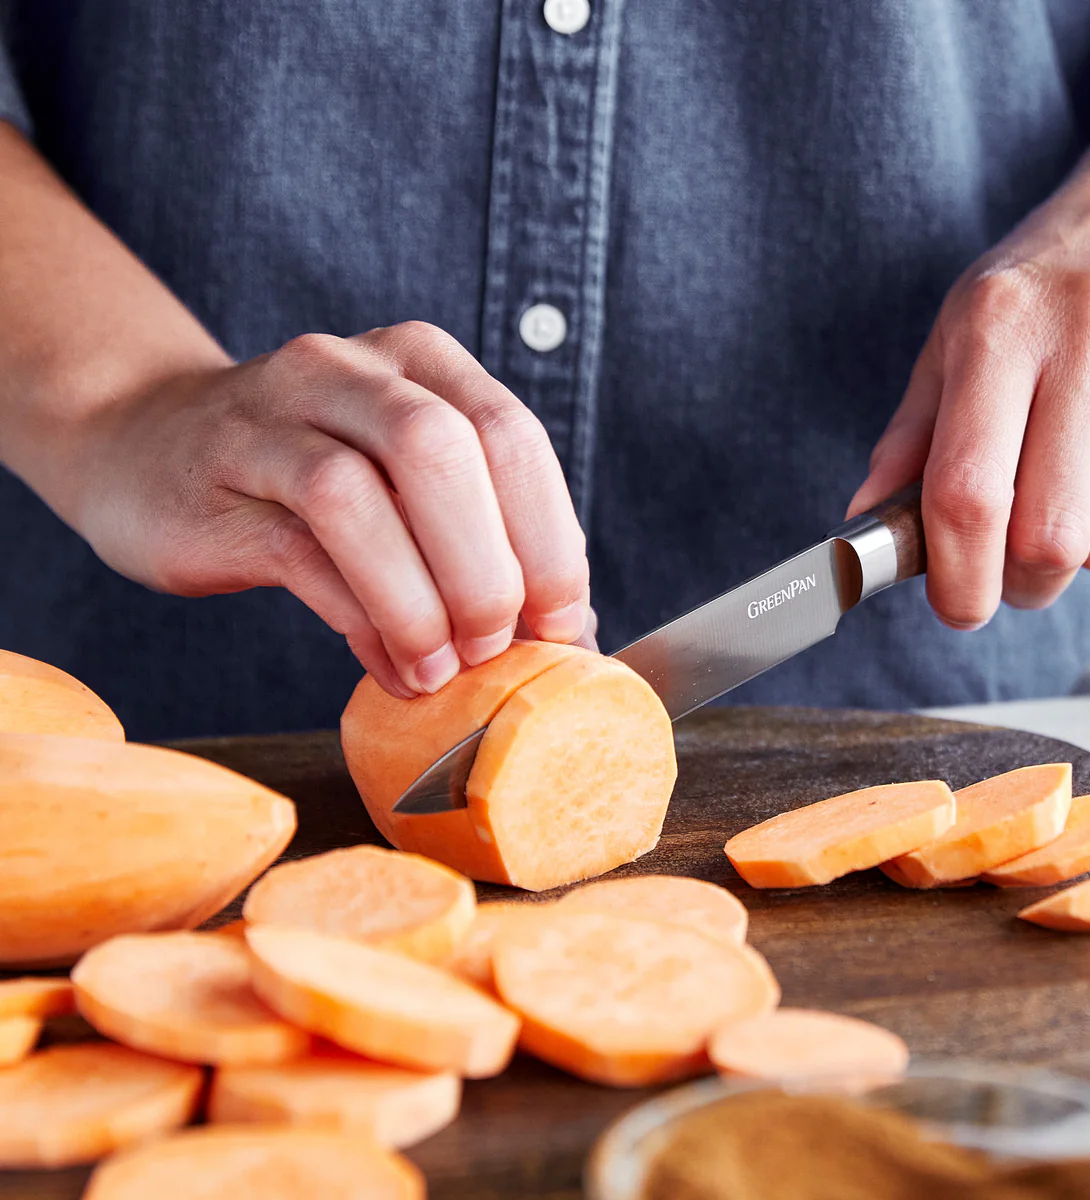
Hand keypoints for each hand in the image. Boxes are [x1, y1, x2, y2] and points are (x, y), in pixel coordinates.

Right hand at [62, 322, 591, 695]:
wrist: (145, 444)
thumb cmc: (306, 476)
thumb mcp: (404, 479)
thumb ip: (481, 533)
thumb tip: (570, 628)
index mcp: (419, 361)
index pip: (511, 437)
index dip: (550, 541)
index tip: (564, 626)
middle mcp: (348, 370)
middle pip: (443, 452)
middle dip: (487, 569)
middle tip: (497, 648)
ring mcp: (270, 419)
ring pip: (360, 497)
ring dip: (419, 602)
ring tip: (441, 670)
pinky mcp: (218, 487)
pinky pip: (301, 554)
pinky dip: (361, 622)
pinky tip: (391, 667)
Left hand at [848, 161, 1089, 628]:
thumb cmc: (1040, 284)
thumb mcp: (954, 337)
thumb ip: (911, 434)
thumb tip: (868, 516)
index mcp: (998, 331)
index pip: (969, 491)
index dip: (956, 575)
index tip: (954, 606)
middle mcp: (1087, 343)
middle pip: (1050, 538)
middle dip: (1020, 582)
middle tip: (1005, 566)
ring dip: (1079, 554)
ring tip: (1063, 502)